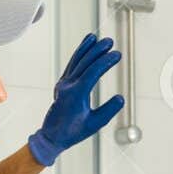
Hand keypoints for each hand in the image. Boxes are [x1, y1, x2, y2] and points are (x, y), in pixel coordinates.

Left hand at [27, 33, 124, 166]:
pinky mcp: (61, 84)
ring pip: (75, 61)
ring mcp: (62, 84)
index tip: (117, 54)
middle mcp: (67, 86)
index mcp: (75, 95)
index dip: (105, 62)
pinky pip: (71, 66)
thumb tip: (121, 97)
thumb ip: (108, 110)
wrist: (52, 136)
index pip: (92, 72)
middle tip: (110, 41)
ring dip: (85, 48)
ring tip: (94, 37)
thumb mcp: (95, 124)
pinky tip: (85, 48)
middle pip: (84, 63)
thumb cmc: (73, 132)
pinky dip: (78, 55)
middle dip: (97, 50)